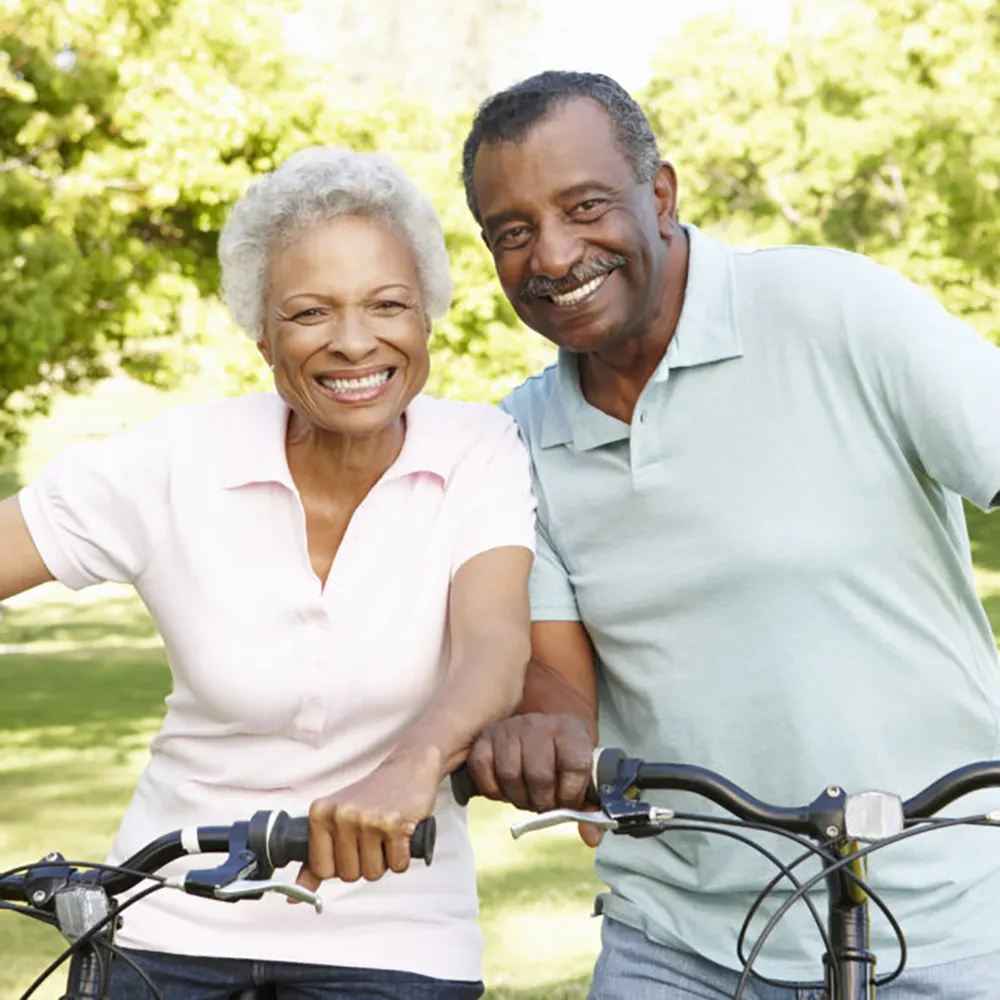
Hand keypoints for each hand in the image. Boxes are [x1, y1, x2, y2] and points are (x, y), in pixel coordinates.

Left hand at [296, 746, 440, 890]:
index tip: (349, 847)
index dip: (339, 865)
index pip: (322, 869)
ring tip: (385, 835)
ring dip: (384, 861)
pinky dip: (402, 857)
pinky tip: (400, 835)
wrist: (409, 768)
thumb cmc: (374, 794)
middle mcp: (341, 815)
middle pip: (348, 875)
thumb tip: (294, 895)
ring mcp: (368, 819)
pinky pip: (397, 865)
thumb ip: (315, 857)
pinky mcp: (395, 824)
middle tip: (372, 838)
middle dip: (364, 864)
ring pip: (372, 873)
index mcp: (321, 813)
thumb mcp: (336, 818)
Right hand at [466, 713, 601, 845]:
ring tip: (526, 797)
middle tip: (544, 804)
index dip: (571, 794)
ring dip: (518, 798)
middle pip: (539, 774)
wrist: (539, 734)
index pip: (575, 765)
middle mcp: (538, 723)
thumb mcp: (582, 776)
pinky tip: (506, 790)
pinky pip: (482, 770)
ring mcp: (509, 727)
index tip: (567, 803)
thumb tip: (591, 838)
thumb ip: (590, 808)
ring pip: (510, 774)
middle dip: (542, 801)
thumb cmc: (562, 759)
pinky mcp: (485, 737)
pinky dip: (493, 790)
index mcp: (570, 729)